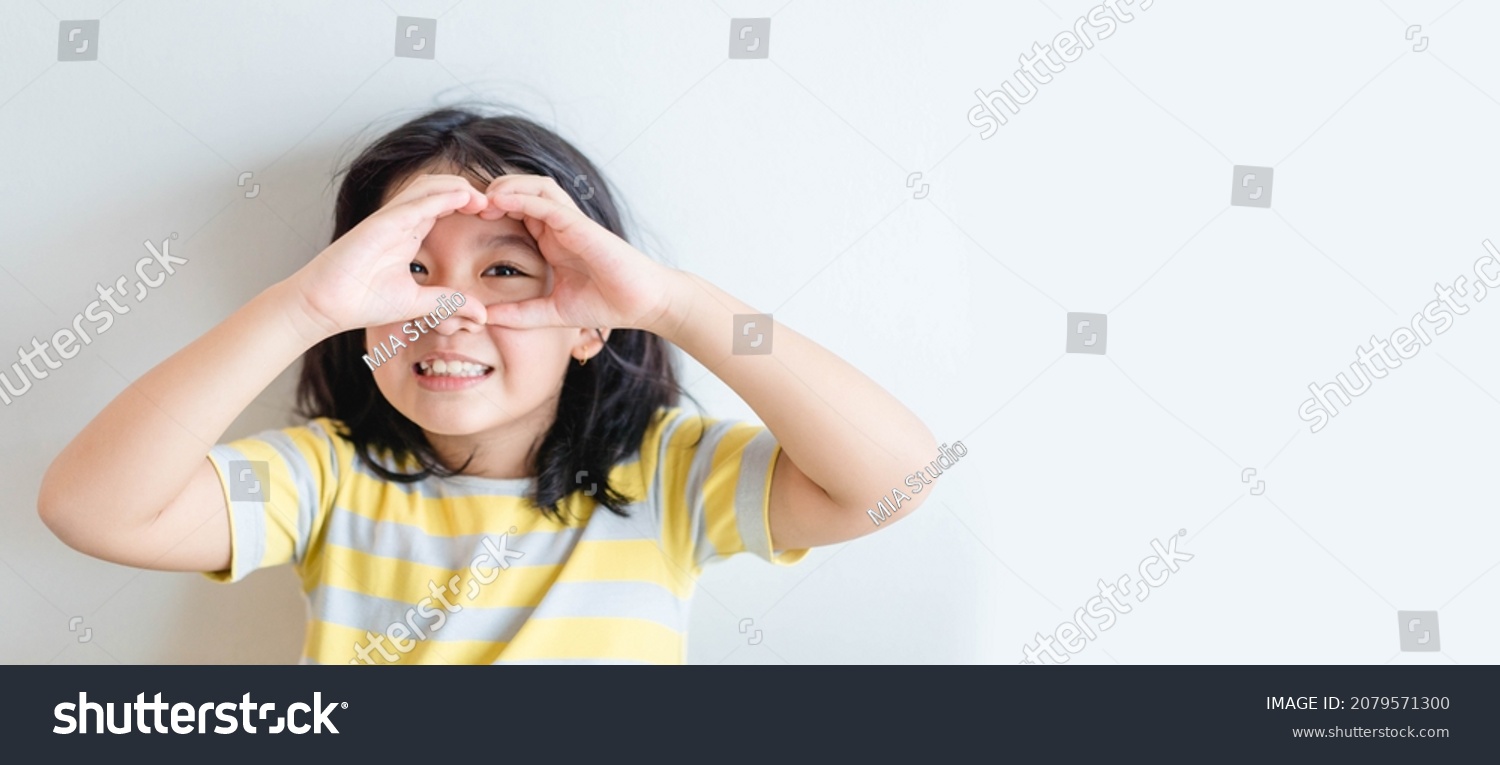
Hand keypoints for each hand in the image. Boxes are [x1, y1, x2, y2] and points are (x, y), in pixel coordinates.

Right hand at [289, 174, 490, 336]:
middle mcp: (401, 221)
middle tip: (495, 203)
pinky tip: (465, 197)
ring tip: (484, 198)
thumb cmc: (361, 302)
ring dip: (459, 187)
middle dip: (468, 191)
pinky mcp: (381, 223)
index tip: (493, 215)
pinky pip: (416, 202)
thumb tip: (481, 315)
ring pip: (429, 186)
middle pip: (439, 189)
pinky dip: (442, 195)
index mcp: (408, 234)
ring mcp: (390, 219)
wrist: (324, 306)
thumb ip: (447, 303)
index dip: (468, 205)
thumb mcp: (417, 304)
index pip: (443, 207)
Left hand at [477, 174, 681, 332]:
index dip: (491, 211)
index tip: (465, 221)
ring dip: (507, 187)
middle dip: (493, 192)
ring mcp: (571, 222)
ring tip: (483, 198)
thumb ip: (521, 314)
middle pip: (522, 190)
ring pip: (535, 187)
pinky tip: (502, 201)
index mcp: (552, 240)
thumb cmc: (606, 304)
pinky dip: (524, 198)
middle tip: (467, 205)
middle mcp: (559, 225)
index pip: (517, 212)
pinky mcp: (582, 225)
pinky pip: (548, 203)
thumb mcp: (552, 312)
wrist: (642, 304)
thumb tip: (487, 319)